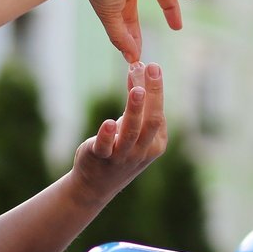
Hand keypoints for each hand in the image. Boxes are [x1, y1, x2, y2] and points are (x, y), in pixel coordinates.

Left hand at [71, 63, 170, 204]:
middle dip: (153, 93)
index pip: (158, 112)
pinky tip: (108, 123)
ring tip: (136, 89)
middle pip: (151, 120)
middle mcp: (142, 151)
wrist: (95, 186)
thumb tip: (138, 68)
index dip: (155, 89)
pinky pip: (105, 147)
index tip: (151, 65)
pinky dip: (107, 135)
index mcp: (156, 143)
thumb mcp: (132, 129)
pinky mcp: (100, 158)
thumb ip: (136, 103)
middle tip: (153, 68)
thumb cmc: (118, 152)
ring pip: (131, 132)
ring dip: (134, 110)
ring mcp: (122, 156)